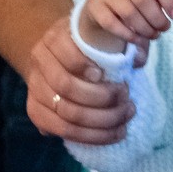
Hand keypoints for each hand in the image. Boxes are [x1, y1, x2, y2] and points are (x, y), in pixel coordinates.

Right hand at [23, 18, 134, 146]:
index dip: (84, 66)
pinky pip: (62, 131)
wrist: (58, 60)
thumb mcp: (104, 35)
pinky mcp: (36, 112)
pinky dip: (91, 136)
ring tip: (126, 116)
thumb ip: (124, 41)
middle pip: (66, 86)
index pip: (66, 54)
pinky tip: (113, 133)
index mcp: (55, 40)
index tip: (104, 74)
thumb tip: (137, 60)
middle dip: (102, 98)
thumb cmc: (89, 45)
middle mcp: (40, 63)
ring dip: (102, 120)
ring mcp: (35, 89)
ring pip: (66, 113)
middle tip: (127, 98)